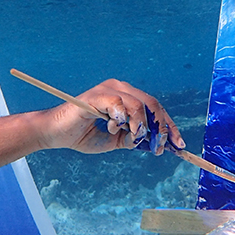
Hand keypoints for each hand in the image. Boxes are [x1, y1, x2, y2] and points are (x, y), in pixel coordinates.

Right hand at [43, 79, 185, 154]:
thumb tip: (154, 143)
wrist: (56, 134)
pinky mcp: (96, 96)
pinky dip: (121, 120)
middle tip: (160, 147)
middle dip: (161, 128)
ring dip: (140, 126)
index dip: (169, 126)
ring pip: (138, 105)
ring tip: (130, 137)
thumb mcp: (116, 141)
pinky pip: (118, 104)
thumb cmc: (83, 135)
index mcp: (126, 96)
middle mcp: (119, 88)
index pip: (154, 108)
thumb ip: (133, 138)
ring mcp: (108, 90)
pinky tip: (113, 129)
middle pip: (151, 104)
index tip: (178, 144)